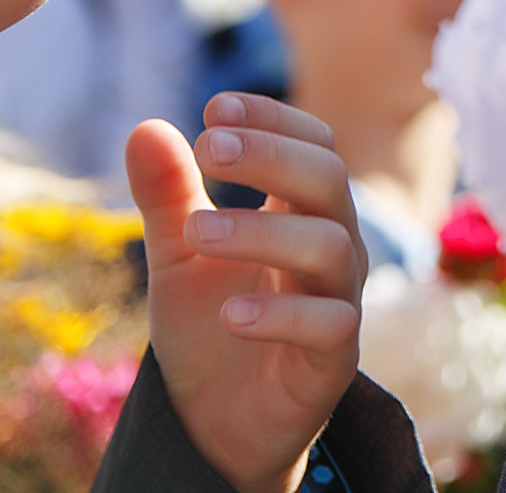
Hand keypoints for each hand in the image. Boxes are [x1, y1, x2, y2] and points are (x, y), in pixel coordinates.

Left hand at [125, 94, 366, 492]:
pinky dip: (282, 313)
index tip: (216, 106)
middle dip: (272, 156)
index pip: (314, 144)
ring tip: (197, 231)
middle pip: (329, 179)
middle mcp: (332, 245)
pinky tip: (231, 311)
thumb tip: (144, 126)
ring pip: (331, 245)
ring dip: (263, 230)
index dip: (274, 120)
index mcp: (303, 211)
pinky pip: (330, 324)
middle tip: (208, 146)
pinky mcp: (334, 358)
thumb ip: (168, 196)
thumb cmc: (213, 324)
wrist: (223, 420)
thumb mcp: (178, 255)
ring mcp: (339, 298)